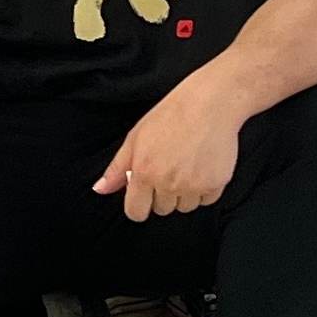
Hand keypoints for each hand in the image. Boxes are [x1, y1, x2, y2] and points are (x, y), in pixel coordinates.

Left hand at [96, 89, 241, 221]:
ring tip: (186, 166)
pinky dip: (205, 189)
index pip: (136, 212)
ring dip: (184, 194)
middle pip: (161, 210)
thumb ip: (117, 168)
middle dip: (162, 195)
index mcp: (144, 172)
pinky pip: (206, 201)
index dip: (138, 205)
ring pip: (184, 207)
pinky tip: (202, 166)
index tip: (144, 196)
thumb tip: (100, 189)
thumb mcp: (135, 137)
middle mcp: (168, 183)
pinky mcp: (216, 184)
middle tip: (168, 168)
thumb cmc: (171, 116)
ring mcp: (194, 185)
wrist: (209, 104)